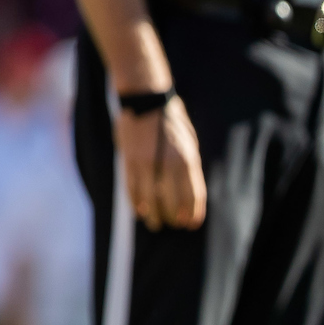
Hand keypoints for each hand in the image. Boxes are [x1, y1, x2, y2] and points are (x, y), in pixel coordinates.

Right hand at [116, 98, 206, 230]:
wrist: (146, 99)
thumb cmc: (172, 121)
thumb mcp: (189, 142)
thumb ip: (190, 166)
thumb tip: (191, 191)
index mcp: (187, 158)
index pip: (194, 194)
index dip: (193, 212)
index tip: (191, 224)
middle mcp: (168, 163)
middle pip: (172, 201)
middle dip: (174, 217)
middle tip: (174, 225)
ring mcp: (147, 163)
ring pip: (150, 199)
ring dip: (153, 215)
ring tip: (156, 223)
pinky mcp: (129, 161)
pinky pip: (132, 188)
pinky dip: (136, 202)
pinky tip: (140, 211)